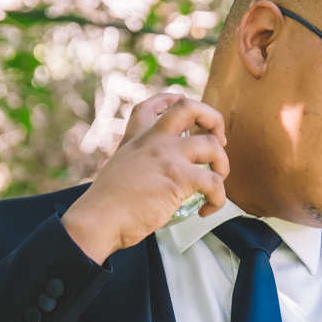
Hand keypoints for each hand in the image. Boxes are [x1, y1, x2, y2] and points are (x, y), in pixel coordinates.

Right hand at [61, 93, 228, 263]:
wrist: (98, 220)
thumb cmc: (106, 207)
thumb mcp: (118, 171)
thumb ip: (138, 166)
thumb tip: (156, 179)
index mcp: (136, 138)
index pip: (154, 105)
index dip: (174, 100)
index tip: (189, 113)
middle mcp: (153, 141)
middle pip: (189, 107)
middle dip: (213, 119)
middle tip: (219, 140)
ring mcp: (167, 156)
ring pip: (212, 146)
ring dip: (222, 166)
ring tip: (216, 184)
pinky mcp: (179, 177)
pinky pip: (214, 181)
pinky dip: (219, 198)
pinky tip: (208, 209)